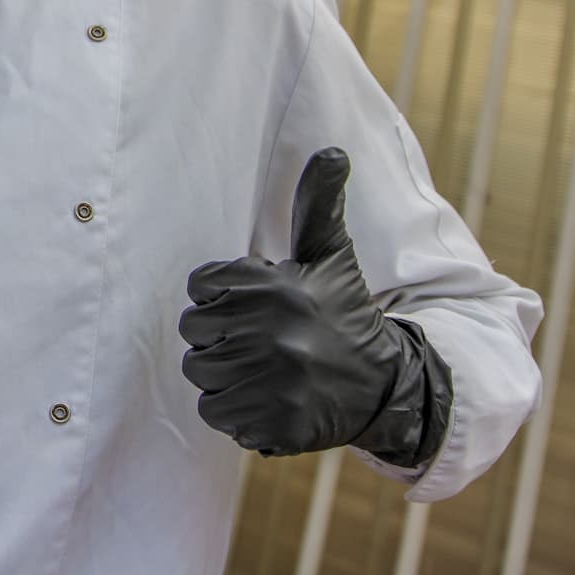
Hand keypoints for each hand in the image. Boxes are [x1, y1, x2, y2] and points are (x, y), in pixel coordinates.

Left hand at [177, 148, 448, 463]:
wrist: (382, 385)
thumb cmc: (342, 313)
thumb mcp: (330, 255)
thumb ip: (318, 204)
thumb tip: (332, 152)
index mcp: (272, 286)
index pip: (200, 286)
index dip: (223, 297)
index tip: (258, 306)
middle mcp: (268, 333)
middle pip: (193, 331)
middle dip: (220, 335)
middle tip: (262, 340)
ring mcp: (268, 381)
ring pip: (200, 372)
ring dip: (225, 373)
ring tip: (265, 369)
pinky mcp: (268, 423)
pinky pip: (215, 412)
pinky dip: (234, 409)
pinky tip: (266, 398)